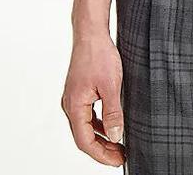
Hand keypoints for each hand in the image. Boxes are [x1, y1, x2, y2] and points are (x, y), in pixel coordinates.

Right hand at [61, 33, 124, 166]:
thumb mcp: (112, 85)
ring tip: (119, 144)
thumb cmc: (99, 55)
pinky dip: (99, 124)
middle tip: (121, 156)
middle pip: (84, 137)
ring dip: (101, 137)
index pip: (85, 141)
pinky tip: (112, 125)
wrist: (91, 33)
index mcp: (75, 106)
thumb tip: (116, 137)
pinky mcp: (80, 92)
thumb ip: (113, 113)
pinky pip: (88, 115)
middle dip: (102, 149)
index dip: (101, 154)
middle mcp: (70, 105)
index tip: (118, 160)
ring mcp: (74, 98)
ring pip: (86, 127)